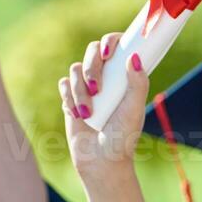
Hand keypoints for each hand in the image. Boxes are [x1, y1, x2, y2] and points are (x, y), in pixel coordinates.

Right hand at [59, 34, 148, 182]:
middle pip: (92, 51)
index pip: (117, 46)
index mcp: (124, 76)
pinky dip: (70, 98)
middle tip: (97, 90)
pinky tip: (78, 115)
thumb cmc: (122, 137)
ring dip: (80, 91)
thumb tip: (135, 57)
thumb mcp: (133, 111)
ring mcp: (87, 85)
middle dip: (91, 68)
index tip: (108, 53)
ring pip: (75, 69)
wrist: (101, 160)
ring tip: (88, 114)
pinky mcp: (71, 96)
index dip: (110, 41)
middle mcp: (106, 77)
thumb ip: (137, 85)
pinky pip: (64, 84)